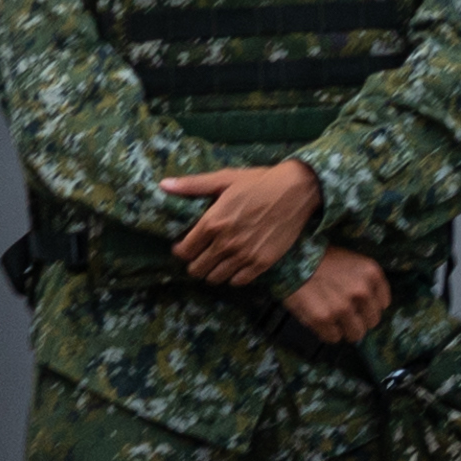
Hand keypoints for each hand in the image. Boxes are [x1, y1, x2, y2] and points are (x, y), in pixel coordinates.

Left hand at [157, 160, 322, 287]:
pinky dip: (233, 277)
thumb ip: (192, 185)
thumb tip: (164, 185)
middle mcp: (226, 242)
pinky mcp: (262, 263)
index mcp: (213, 222)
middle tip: (200, 255)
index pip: (184, 251)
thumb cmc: (259, 182)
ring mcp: (245, 255)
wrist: (296, 191)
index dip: (180, 251)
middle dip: (194, 263)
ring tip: (216, 262)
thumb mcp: (224, 179)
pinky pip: (238, 281)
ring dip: (212, 272)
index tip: (184, 247)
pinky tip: (235, 265)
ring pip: (216, 278)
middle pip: (197, 269)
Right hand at [282, 248, 394, 345]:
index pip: (383, 305)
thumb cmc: (321, 258)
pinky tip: (319, 319)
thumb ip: (366, 283)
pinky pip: (333, 338)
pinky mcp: (323, 318)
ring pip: (355, 334)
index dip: (369, 306)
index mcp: (372, 273)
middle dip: (358, 320)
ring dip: (344, 329)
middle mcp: (361, 291)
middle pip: (371, 322)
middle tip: (344, 313)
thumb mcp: (352, 262)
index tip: (358, 305)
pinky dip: (327, 333)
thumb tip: (368, 310)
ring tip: (332, 318)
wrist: (291, 256)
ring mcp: (342, 306)